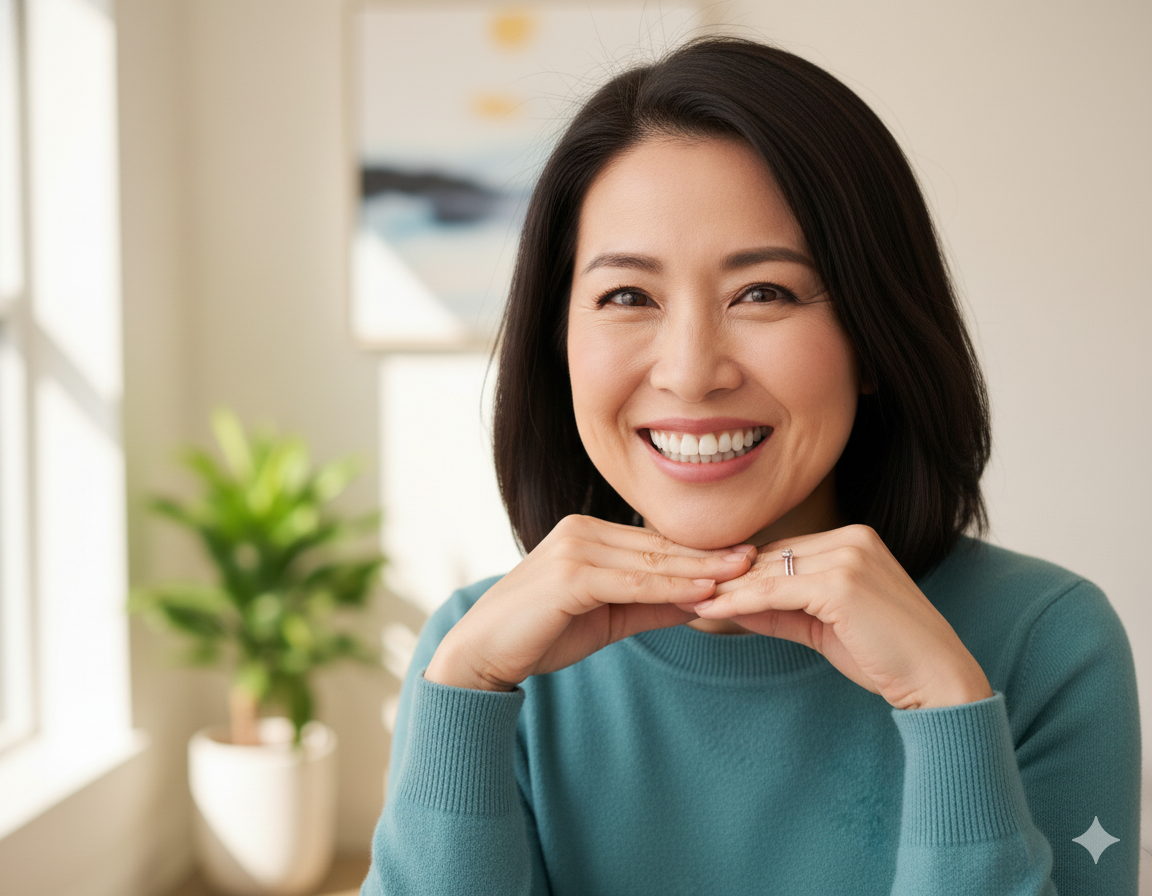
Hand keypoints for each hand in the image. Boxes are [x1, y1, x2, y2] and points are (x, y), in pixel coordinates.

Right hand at [424, 515, 755, 690]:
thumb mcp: (607, 618)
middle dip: (710, 555)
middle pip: (658, 547)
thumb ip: (651, 605)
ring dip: (700, 570)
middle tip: (758, 557)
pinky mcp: (570, 574)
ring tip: (743, 573)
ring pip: (651, 562)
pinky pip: (634, 583)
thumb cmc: (540, 635)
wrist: (483, 653)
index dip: (699, 552)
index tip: (743, 556)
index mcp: (586, 533)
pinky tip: (704, 592)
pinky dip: (672, 588)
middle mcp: (580, 531)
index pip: (654, 543)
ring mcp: (574, 548)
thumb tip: (702, 602)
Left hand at [685, 525, 992, 709]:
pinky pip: (774, 591)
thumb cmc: (885, 656)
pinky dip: (739, 602)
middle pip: (771, 558)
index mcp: (854, 539)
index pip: (781, 552)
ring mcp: (849, 556)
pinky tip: (710, 611)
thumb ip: (779, 610)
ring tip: (686, 600)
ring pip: (768, 572)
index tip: (700, 584)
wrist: (937, 680)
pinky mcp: (842, 582)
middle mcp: (852, 538)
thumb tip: (727, 603)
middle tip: (680, 588)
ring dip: (725, 589)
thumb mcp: (823, 626)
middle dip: (726, 577)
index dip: (740, 572)